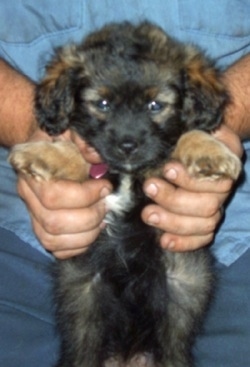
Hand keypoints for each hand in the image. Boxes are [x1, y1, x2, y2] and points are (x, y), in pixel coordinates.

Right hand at [17, 128, 111, 258]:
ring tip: (103, 218)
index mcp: (32, 169)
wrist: (49, 146)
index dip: (85, 196)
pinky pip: (55, 248)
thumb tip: (97, 158)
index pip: (53, 195)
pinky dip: (77, 246)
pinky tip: (92, 231)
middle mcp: (28, 194)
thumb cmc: (63, 138)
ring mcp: (32, 213)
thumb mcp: (71, 130)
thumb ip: (83, 139)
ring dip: (86, 234)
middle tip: (107, 204)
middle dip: (89, 217)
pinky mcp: (41, 227)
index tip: (105, 187)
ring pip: (52, 239)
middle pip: (53, 222)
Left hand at [142, 125, 242, 251]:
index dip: (191, 178)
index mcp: (224, 163)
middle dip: (174, 199)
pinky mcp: (205, 222)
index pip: (215, 178)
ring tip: (148, 214)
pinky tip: (164, 241)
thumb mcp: (194, 125)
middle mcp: (223, 188)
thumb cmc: (191, 134)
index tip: (167, 169)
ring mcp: (215, 207)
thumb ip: (193, 128)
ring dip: (173, 222)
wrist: (197, 143)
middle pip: (208, 205)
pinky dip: (184, 242)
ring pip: (204, 224)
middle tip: (149, 188)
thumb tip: (180, 127)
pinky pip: (202, 238)